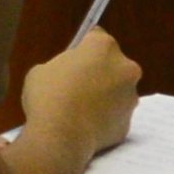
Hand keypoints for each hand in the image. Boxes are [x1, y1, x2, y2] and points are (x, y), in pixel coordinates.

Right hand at [19, 16, 144, 169]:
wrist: (60, 137)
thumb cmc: (48, 95)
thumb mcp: (41, 70)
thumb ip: (62, 66)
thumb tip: (69, 75)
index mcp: (103, 47)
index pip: (96, 37)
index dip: (82, 48)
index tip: (73, 59)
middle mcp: (125, 68)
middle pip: (113, 64)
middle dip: (99, 72)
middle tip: (76, 86)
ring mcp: (131, 97)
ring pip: (118, 92)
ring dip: (104, 97)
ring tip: (79, 111)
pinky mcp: (128, 124)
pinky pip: (115, 116)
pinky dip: (104, 120)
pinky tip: (85, 127)